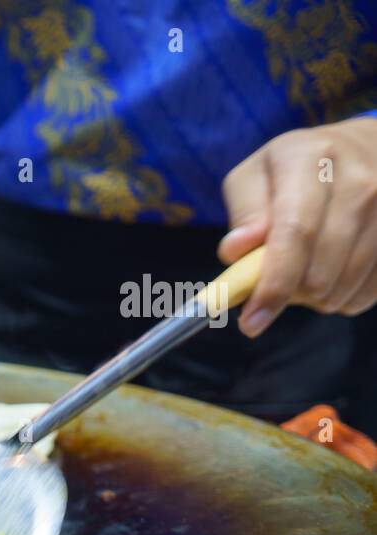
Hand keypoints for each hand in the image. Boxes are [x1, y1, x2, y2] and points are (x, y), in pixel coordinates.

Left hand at [219, 115, 376, 336]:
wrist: (363, 148)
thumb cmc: (295, 169)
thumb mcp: (256, 176)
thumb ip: (244, 213)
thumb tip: (236, 251)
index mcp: (310, 159)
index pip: (295, 233)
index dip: (273, 285)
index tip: (252, 321)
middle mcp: (359, 179)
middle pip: (320, 269)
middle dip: (289, 293)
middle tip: (275, 286)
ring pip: (345, 286)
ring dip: (316, 297)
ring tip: (304, 272)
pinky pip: (370, 290)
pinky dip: (344, 295)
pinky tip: (333, 273)